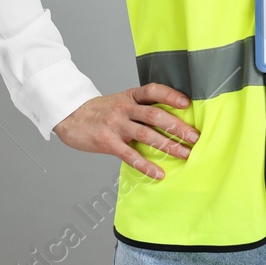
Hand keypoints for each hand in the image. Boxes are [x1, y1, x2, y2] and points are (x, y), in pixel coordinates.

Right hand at [52, 84, 199, 180]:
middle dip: (177, 127)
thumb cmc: (99, 111)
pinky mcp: (108, 142)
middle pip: (154, 115)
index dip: (170, 95)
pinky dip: (146, 166)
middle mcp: (124, 108)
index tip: (188, 103)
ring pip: (146, 135)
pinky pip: (130, 155)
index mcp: (129, 96)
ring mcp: (116, 125)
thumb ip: (140, 108)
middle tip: (195, 137)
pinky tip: (158, 174)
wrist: (70, 117)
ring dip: (168, 146)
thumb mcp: (120, 102)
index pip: (153, 90)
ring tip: (185, 154)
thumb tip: (169, 119)